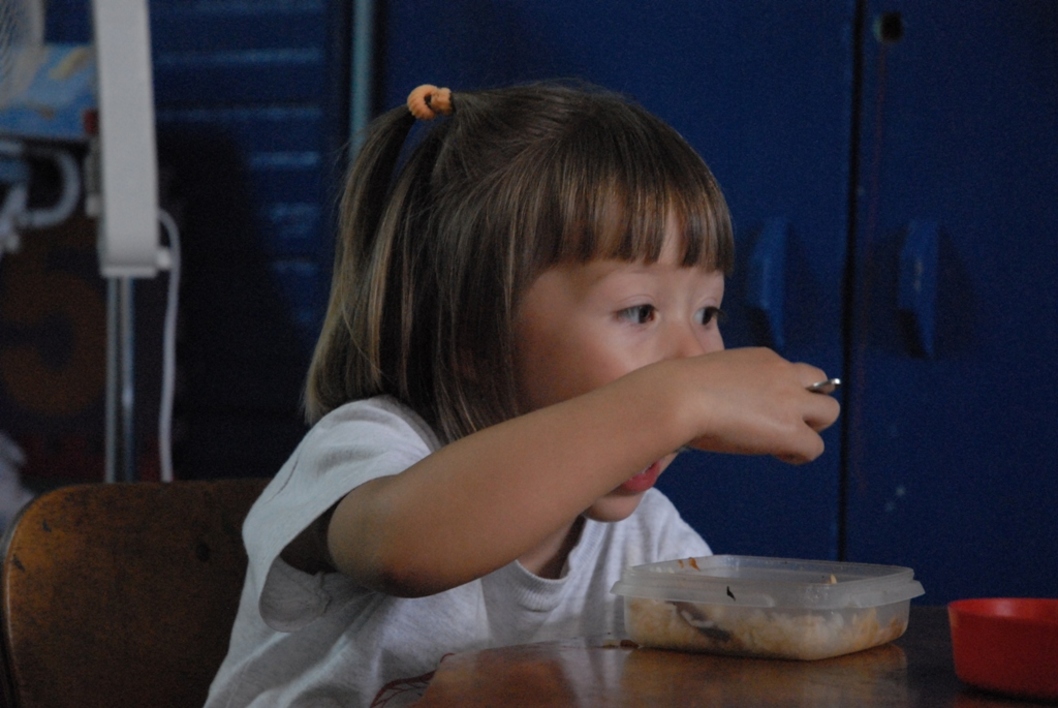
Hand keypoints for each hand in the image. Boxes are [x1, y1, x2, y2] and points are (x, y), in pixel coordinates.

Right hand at [665, 347, 839, 463]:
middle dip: (808, 404)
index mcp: (762, 358)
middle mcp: (783, 374)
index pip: (791, 371)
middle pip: (821, 383)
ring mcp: (790, 401)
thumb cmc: (678, 387)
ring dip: (811, 427)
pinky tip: (777, 454)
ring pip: (830, 412)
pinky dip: (798, 453)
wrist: (679, 398)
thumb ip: (727, 384)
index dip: (783, 391)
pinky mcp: (790, 430)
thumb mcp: (710, 375)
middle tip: (781, 423)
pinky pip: (815, 447)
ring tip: (783, 442)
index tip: (762, 407)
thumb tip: (718, 401)